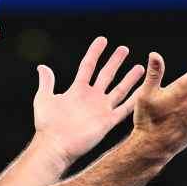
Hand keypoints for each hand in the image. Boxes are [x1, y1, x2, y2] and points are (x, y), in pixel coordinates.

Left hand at [33, 37, 144, 167]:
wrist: (55, 145)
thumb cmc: (47, 124)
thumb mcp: (44, 98)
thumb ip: (47, 82)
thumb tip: (42, 67)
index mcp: (77, 90)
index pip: (88, 66)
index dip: (95, 52)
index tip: (103, 40)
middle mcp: (92, 97)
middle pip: (106, 75)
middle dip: (115, 61)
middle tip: (124, 49)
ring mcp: (101, 109)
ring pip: (119, 90)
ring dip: (129, 78)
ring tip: (140, 67)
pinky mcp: (108, 121)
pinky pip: (125, 109)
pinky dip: (135, 100)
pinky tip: (144, 91)